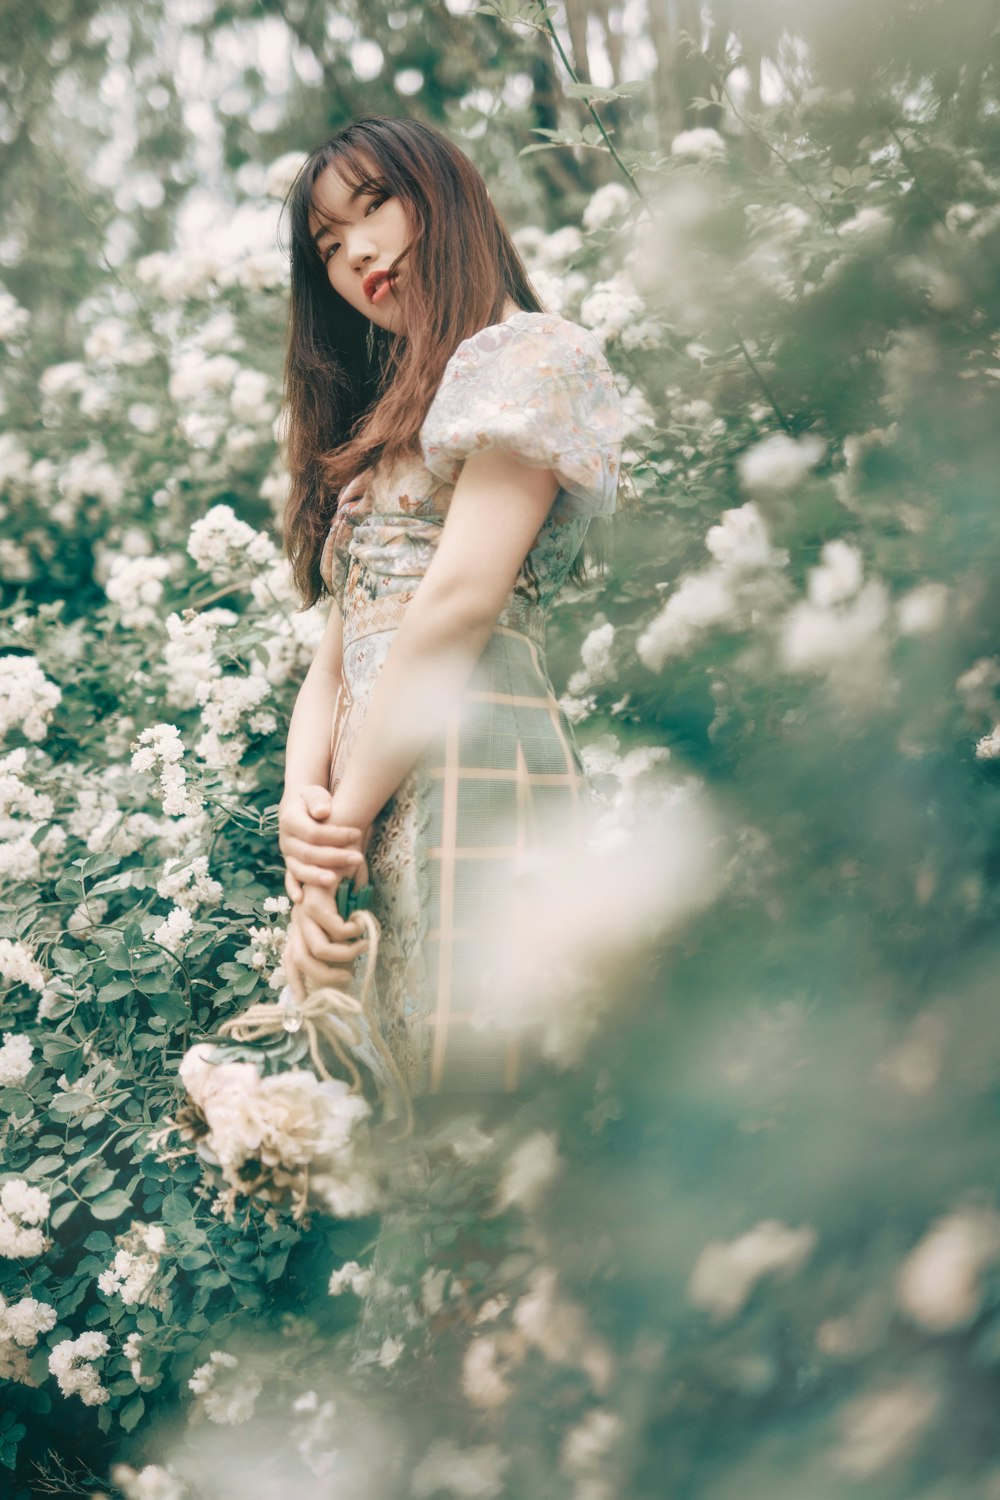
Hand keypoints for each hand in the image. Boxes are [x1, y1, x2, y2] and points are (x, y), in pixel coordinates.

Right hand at [279, 784, 366, 902]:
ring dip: (316, 877)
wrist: (297, 808)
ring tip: (335, 881)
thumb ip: (317, 800)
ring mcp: (287, 855)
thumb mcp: (313, 793)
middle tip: (358, 858)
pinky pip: (290, 879)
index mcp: (290, 820)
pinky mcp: (290, 865)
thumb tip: (323, 812)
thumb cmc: (312, 800)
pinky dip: (294, 890)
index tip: (358, 833)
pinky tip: (302, 901)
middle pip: (309, 853)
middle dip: (335, 857)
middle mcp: (285, 840)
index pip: (313, 832)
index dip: (335, 835)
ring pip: (299, 870)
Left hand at [283, 881, 370, 999]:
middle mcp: (297, 918)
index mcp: (300, 924)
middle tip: (348, 977)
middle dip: (326, 978)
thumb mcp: (344, 910)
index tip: (308, 1005)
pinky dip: (351, 933)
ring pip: (319, 950)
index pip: (290, 960)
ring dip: (344, 955)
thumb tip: (348, 963)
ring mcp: (303, 909)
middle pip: (301, 962)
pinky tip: (361, 925)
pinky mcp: (317, 898)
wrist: (344, 840)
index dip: (296, 984)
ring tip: (361, 946)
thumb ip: (341, 934)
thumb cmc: (348, 876)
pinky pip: (335, 929)